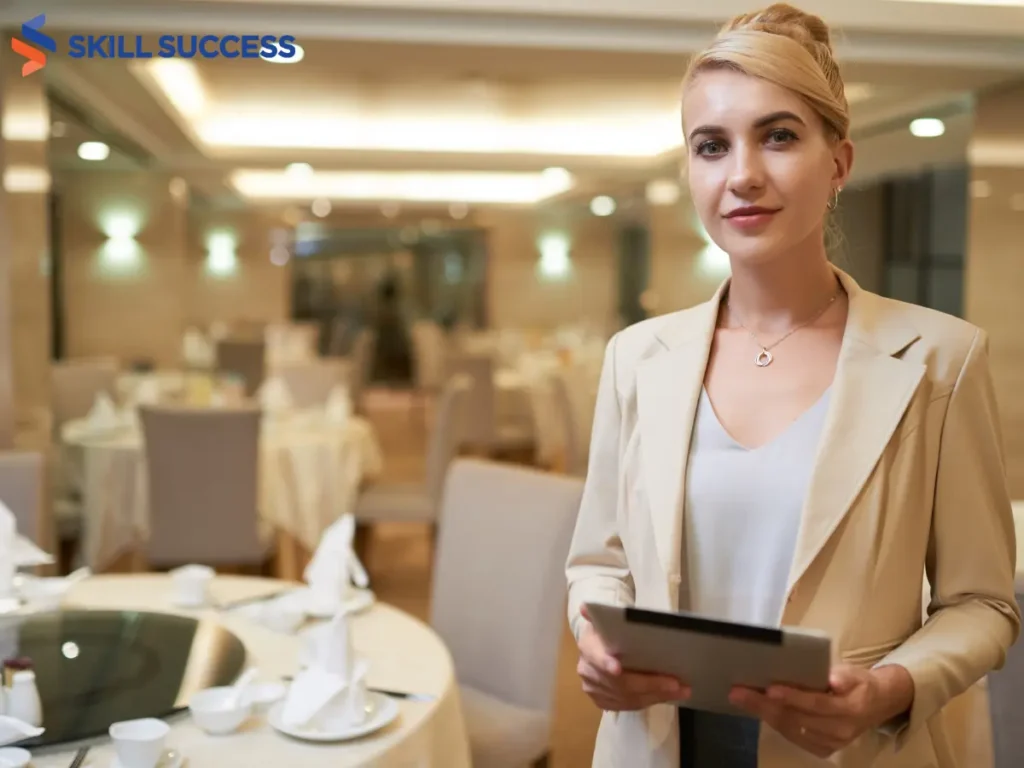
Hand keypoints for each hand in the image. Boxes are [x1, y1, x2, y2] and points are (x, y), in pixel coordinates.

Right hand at [576, 604, 689, 711]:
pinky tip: (665, 696)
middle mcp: (587, 670)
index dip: (606, 663)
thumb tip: (586, 608)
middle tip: (675, 683)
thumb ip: (606, 616)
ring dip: (656, 696)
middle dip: (650, 684)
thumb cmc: (611, 631)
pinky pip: (628, 706)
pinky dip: (649, 701)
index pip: (596, 656)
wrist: (599, 645)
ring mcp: (592, 688)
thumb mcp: (609, 619)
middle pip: (620, 683)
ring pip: (627, 698)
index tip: (617, 669)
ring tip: (680, 690)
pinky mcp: (601, 701)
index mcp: (588, 646)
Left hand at [728, 663, 914, 757]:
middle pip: (797, 719)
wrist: (877, 705)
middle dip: (764, 706)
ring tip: (741, 699)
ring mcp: (831, 743)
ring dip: (763, 714)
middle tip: (738, 692)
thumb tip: (832, 679)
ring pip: (791, 730)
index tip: (769, 689)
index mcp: (850, 708)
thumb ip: (843, 675)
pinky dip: (774, 722)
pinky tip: (758, 709)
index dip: (792, 697)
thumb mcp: (855, 672)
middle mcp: (840, 731)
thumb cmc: (859, 682)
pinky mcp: (823, 749)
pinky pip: (793, 736)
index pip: (816, 704)